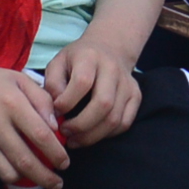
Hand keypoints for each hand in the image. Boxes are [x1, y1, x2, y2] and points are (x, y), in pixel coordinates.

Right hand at [0, 58, 67, 188]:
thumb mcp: (18, 78)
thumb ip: (41, 98)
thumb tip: (56, 125)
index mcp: (13, 103)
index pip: (41, 136)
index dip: (57, 153)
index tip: (65, 162)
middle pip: (27, 161)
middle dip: (46, 177)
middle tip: (58, 183)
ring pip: (9, 173)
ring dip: (28, 180)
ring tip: (39, 179)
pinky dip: (8, 174)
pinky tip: (17, 170)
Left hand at [44, 34, 143, 149]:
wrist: (108, 48)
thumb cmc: (77, 61)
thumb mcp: (58, 63)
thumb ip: (52, 84)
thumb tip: (54, 111)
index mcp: (90, 56)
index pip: (82, 82)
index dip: (67, 102)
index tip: (55, 112)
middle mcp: (112, 68)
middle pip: (103, 103)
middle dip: (81, 125)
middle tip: (65, 133)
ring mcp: (127, 83)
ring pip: (114, 118)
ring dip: (92, 135)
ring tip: (74, 139)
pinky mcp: (135, 96)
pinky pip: (124, 123)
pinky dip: (107, 134)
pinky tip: (91, 135)